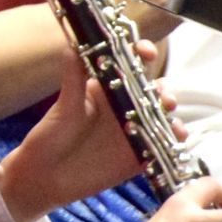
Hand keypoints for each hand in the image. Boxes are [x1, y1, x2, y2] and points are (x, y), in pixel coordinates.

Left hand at [0, 44, 179, 219]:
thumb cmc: (50, 136)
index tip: (146, 51)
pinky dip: (174, 139)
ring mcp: (133, 131)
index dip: (142, 53)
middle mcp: (123, 106)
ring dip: (170, 112)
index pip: (129, 64)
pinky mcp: (139, 156)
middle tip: (161, 95)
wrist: (45, 178)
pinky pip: (164, 144)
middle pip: (152, 90)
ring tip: (168, 112)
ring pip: (162, 116)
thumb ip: (72, 77)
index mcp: (105, 87)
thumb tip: (73, 43)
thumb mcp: (63, 106)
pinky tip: (176, 136)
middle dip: (162, 88)